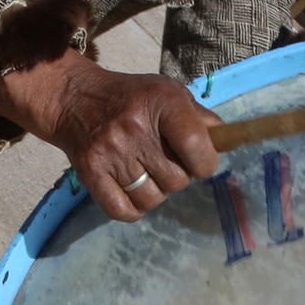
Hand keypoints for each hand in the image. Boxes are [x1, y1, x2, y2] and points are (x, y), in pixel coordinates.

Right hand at [0, 51, 219, 221]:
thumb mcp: (168, 93)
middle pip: (177, 181)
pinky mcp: (90, 173)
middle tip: (164, 161)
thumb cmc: (132, 98)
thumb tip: (229, 142)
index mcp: (162, 103)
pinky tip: (132, 191)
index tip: (199, 161)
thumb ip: (201, 118)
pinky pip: (123, 211)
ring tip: (146, 173)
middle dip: (177, 176)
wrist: (74, 99)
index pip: (196, 148)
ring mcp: (111, 153)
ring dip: (155, 193)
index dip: (205, 163)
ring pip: (153, 199)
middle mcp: (135, 129)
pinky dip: (133, 209)